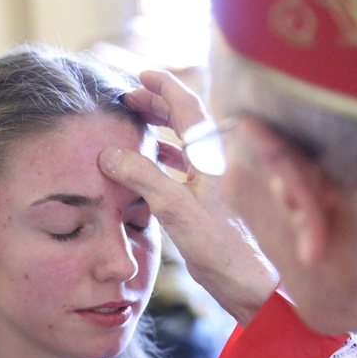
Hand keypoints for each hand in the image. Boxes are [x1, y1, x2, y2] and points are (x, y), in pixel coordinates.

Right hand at [101, 71, 279, 326]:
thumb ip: (143, 177)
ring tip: (134, 122)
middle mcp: (212, 163)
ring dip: (158, 129)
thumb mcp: (176, 209)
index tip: (141, 75)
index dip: (163, 88)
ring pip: (182, 143)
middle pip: (184, 121)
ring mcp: (210, 182)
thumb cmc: (220, 248)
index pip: (186, 108)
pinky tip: (147, 162)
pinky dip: (161, 157)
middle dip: (156, 105)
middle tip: (129, 97)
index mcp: (210, 157)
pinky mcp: (205, 201)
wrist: (247, 283)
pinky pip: (180, 167)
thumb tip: (109, 154)